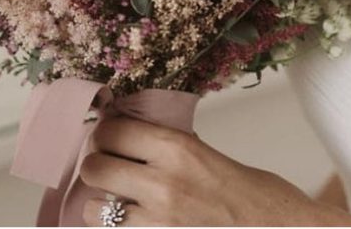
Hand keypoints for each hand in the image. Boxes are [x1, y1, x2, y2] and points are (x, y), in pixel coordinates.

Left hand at [78, 114, 350, 225]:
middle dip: (96, 164)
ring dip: (101, 204)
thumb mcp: (212, 156)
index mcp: (179, 149)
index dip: (106, 131)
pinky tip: (132, 222)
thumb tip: (140, 139)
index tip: (110, 132)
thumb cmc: (257, 196)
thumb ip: (175, 148)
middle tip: (108, 163)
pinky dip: (116, 228)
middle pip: (94, 166)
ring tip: (118, 200)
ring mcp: (155, 223)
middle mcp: (162, 184)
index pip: (114, 130)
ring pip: (93, 210)